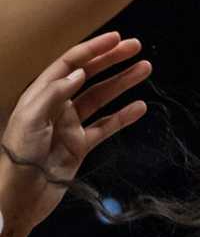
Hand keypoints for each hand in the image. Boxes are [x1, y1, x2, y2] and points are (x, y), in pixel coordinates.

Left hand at [0, 35, 149, 236]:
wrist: (19, 197)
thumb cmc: (18, 156)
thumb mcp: (30, 120)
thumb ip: (54, 94)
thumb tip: (79, 73)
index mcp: (40, 94)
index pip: (70, 64)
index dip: (93, 50)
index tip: (116, 39)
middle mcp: (56, 105)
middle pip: (88, 75)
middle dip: (112, 59)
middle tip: (136, 46)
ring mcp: (70, 125)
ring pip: (101, 98)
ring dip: (122, 83)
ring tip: (144, 69)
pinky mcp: (80, 146)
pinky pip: (106, 127)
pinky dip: (123, 117)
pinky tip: (140, 107)